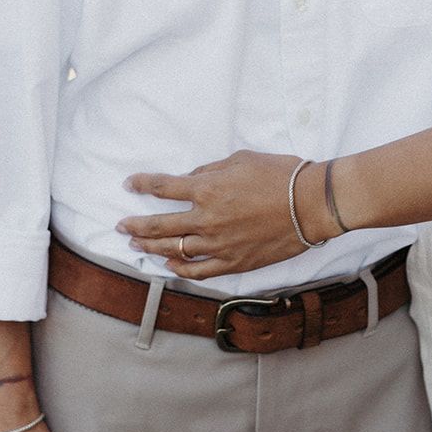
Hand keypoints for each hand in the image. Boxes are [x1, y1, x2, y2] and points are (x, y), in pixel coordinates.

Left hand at [120, 150, 335, 279]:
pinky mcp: (233, 263)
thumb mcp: (241, 160)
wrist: (310, 204)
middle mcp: (206, 219)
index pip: (163, 187)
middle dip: (135, 224)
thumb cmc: (280, 174)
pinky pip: (198, 271)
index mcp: (207, 190)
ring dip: (151, 248)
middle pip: (159, 226)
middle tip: (121, 225)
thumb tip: (191, 180)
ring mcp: (218, 245)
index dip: (142, 185)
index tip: (130, 184)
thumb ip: (211, 171)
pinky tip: (169, 265)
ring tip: (136, 245)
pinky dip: (180, 269)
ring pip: (174, 251)